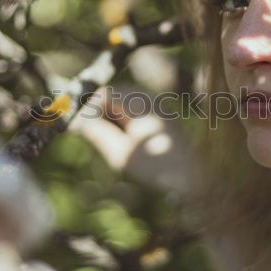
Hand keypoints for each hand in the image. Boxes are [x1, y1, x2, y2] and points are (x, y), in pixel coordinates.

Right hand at [68, 84, 201, 197]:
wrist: (194, 178)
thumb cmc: (156, 167)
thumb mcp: (120, 153)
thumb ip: (97, 132)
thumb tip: (77, 121)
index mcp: (140, 102)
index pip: (104, 93)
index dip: (87, 108)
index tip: (76, 127)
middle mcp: (150, 97)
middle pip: (114, 94)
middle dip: (98, 111)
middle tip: (84, 132)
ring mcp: (158, 105)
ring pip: (124, 102)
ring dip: (110, 115)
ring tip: (102, 137)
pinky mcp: (162, 115)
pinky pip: (135, 110)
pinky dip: (123, 119)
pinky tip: (121, 139)